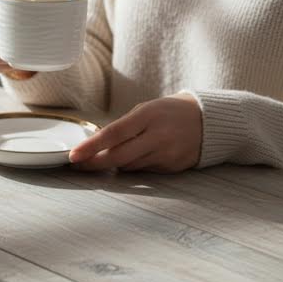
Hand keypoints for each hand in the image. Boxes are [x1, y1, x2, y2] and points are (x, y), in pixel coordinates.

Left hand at [68, 92, 202, 172]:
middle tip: (78, 166)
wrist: (209, 120)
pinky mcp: (173, 167)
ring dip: (115, 163)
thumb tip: (95, 144)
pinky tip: (139, 155)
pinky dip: (135, 166)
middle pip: (119, 156)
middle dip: (95, 163)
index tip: (73, 156)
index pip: (113, 134)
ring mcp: (167, 153)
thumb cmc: (168, 112)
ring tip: (111, 155)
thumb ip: (123, 127)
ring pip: (129, 166)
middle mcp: (158, 136)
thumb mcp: (145, 110)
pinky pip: (144, 171)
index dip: (91, 147)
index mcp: (147, 116)